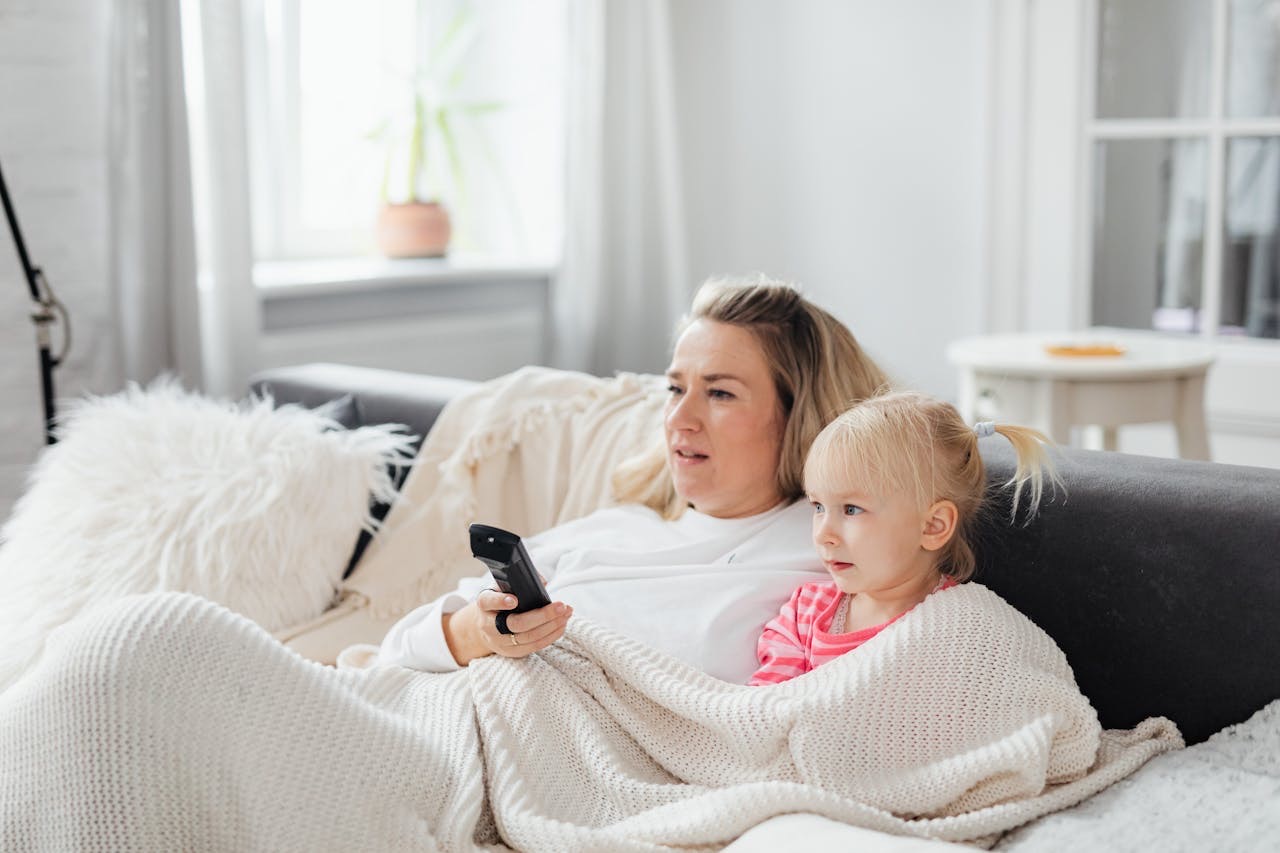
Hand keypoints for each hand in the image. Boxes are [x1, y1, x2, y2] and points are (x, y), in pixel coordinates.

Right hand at [442, 590, 572, 666]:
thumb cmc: (499, 600)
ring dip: (552, 626)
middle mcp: (489, 625)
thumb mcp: (503, 587)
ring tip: (567, 613)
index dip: (501, 601)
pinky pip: (534, 646)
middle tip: (561, 605)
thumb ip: (519, 581)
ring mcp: (500, 642)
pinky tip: (562, 625)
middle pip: (516, 624)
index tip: (514, 599)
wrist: (485, 625)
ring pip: (529, 637)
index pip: (489, 601)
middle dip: (542, 615)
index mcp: (485, 604)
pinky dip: (551, 635)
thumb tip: (542, 582)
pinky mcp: (512, 652)